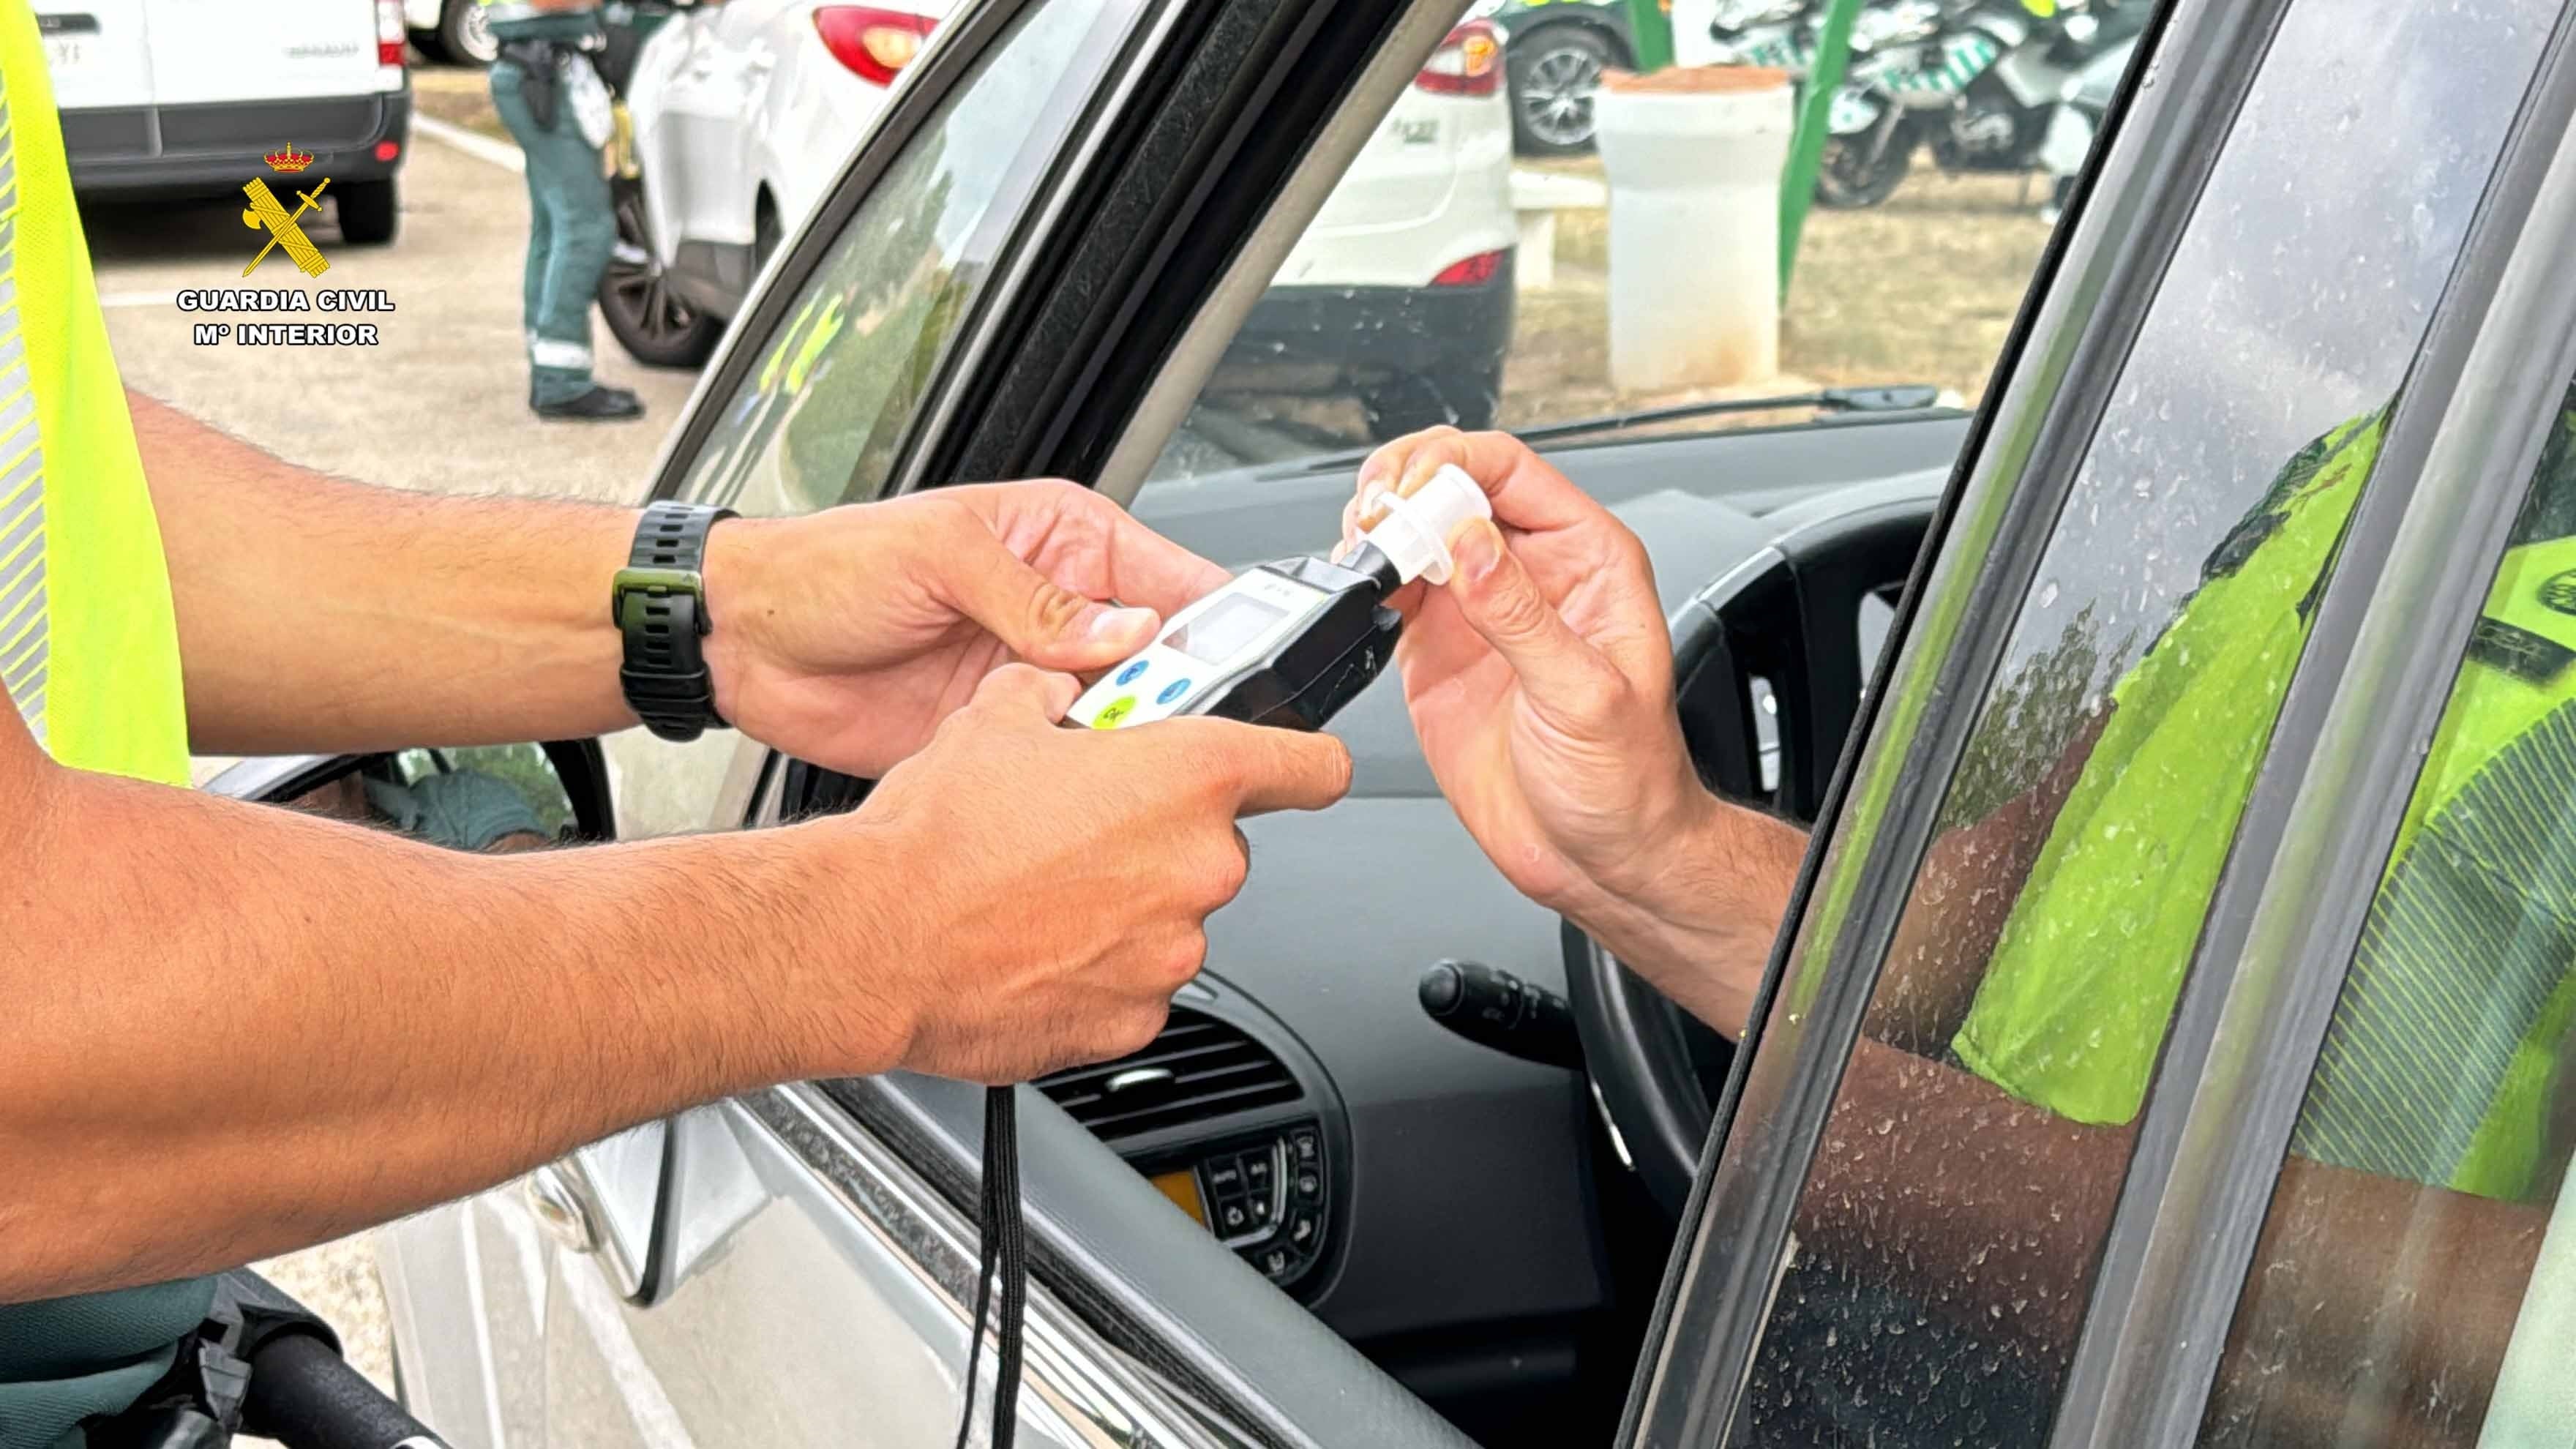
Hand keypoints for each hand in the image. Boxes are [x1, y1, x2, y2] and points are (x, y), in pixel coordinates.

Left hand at [703, 481, 1227, 776]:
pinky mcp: (1003, 741)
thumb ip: (1038, 601)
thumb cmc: (828, 567)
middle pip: (1165, 666)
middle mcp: (1063, 615)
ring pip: (1123, 726)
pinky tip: (1084, 795)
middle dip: (1183, 703)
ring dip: (1131, 751)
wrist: (743, 642)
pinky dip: (1080, 789)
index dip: (1221, 626)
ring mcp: (1036, 682)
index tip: (1249, 670)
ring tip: (1135, 770)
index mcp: (1066, 544)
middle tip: (1187, 736)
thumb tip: (1126, 634)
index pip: (1175, 583)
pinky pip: (1066, 770)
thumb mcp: (941, 557)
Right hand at [826, 665, 1351, 1083]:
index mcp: (1187, 777)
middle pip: (1217, 843)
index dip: (1306, 760)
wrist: (874, 939)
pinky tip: (1035, 946)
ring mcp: (1171, 950)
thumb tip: (1061, 688)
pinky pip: (1136, 982)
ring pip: (1173, 915)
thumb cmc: (935, 837)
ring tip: (1041, 892)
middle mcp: (1198, 865)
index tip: (1303, 767)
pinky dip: (1099, 969)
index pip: (1311, 766)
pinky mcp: (1136, 1019)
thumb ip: (1057, 694)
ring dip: (1127, 904)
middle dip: (1162, 836)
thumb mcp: (997, 717)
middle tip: (1084, 831)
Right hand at [1349, 429, 1707, 909]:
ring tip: (1361, 546)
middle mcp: (1530, 573)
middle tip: (1374, 515)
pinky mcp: (1438, 649)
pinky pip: (1393, 588)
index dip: (1453, 463)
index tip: (1412, 490)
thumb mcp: (1584, 696)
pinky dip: (1366, 577)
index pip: (1511, 469)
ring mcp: (1479, 609)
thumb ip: (1521, 617)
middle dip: (1404, 482)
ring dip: (1378, 524)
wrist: (1599, 858)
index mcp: (1587, 560)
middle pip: (1455, 483)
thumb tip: (1470, 542)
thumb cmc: (1627, 780)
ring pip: (1417, 528)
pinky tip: (1362, 586)